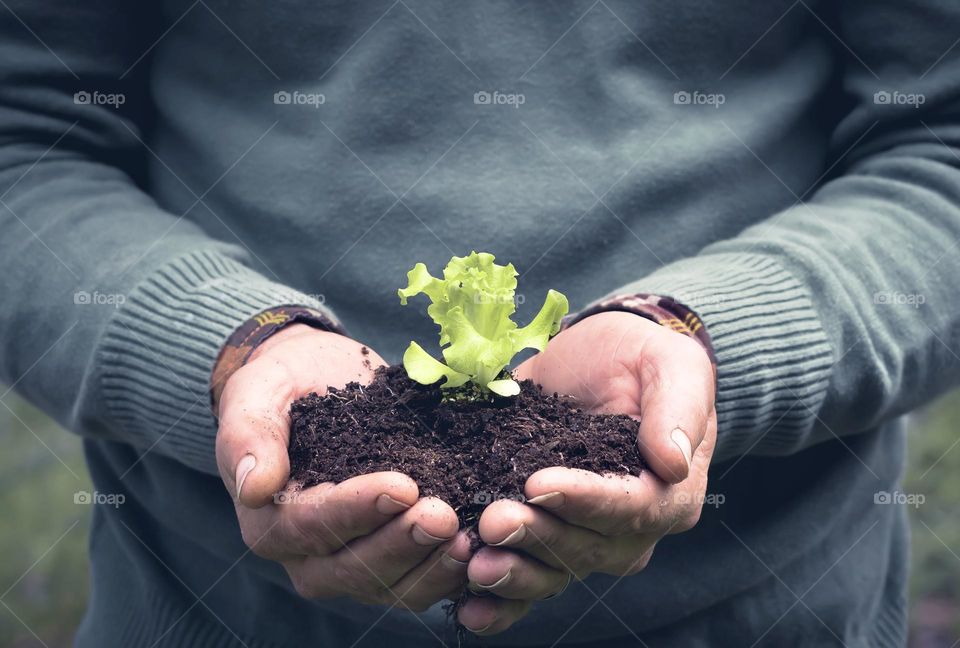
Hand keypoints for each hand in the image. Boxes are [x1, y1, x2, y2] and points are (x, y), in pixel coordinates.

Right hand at [215, 324, 471, 610]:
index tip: (402, 487)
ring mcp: (350, 563)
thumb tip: (253, 486)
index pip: (311, 526)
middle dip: (400, 544)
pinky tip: (477, 546)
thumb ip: (248, 436)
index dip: (356, 511)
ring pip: (390, 585)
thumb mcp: (256, 394)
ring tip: (466, 536)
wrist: (315, 382)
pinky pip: (416, 580)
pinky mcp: (389, 559)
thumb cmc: (283, 387)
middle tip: (442, 516)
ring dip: (429, 566)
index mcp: (268, 521)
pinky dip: (447, 571)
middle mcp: (306, 556)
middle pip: (352, 568)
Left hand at [457, 312, 715, 633]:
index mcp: (670, 493)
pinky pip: (530, 576)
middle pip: (588, 547)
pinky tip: (468, 609)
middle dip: (539, 537)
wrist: (598, 358)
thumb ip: (678, 409)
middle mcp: (631, 528)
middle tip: (493, 520)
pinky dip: (502, 601)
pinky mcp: (548, 532)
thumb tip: (671, 462)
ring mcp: (586, 536)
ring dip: (515, 573)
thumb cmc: (641, 358)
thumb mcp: (671, 365)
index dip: (587, 501)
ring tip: (475, 564)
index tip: (539, 484)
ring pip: (556, 571)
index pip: (633, 507)